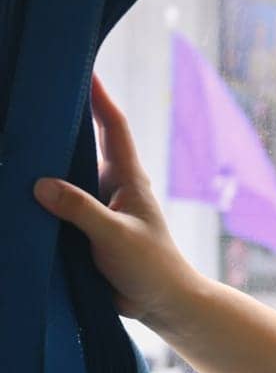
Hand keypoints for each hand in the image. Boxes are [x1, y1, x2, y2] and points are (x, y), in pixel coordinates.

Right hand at [32, 76, 201, 329]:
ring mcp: (99, 206)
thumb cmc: (151, 266)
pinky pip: (59, 204)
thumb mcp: (115, 236)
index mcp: (129, 178)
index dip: (99, 97)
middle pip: (84, 145)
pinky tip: (15, 188)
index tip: (83, 68)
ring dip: (46, 160)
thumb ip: (81, 211)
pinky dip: (40, 195)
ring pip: (67, 175)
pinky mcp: (85, 228)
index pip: (113, 127)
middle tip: (33, 98)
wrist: (162, 303)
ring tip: (17, 137)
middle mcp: (113, 185)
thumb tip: (40, 184)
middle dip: (62, 121)